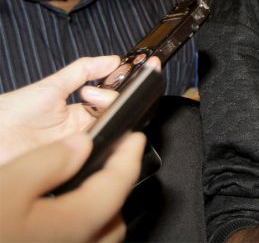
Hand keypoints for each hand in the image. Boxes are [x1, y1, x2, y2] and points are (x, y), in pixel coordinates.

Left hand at [0, 56, 121, 166]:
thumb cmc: (14, 112)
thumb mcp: (53, 86)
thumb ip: (83, 71)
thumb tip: (113, 60)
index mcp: (77, 115)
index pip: (108, 104)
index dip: (111, 94)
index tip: (104, 86)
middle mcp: (80, 133)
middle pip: (111, 118)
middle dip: (109, 103)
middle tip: (89, 96)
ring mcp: (76, 149)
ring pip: (105, 135)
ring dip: (103, 121)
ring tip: (88, 108)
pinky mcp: (71, 164)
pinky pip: (93, 155)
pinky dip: (96, 143)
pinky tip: (87, 131)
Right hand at [0, 131, 145, 242]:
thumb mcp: (7, 184)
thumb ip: (50, 162)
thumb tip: (82, 144)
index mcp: (76, 225)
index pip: (120, 185)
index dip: (129, 156)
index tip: (134, 139)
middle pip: (114, 219)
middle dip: (115, 189)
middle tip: (106, 163)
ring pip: (98, 239)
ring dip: (98, 215)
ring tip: (79, 191)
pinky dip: (79, 233)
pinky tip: (56, 221)